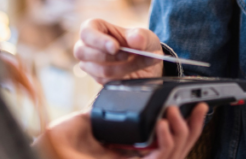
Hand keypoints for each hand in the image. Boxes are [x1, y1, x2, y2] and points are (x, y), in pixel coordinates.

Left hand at [36, 104, 208, 158]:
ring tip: (173, 112)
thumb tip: (128, 94)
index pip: (168, 143)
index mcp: (132, 153)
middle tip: (200, 106)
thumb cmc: (63, 139)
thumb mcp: (96, 119)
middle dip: (193, 128)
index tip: (196, 106)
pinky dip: (165, 141)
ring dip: (180, 132)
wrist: (46, 150)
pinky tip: (161, 124)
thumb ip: (114, 110)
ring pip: (175, 155)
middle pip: (179, 150)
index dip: (186, 126)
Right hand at [74, 19, 163, 84]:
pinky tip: (135, 70)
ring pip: (98, 70)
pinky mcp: (99, 78)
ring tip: (137, 61)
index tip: (115, 47)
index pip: (86, 32)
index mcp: (96, 28)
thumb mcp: (145, 36)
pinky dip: (124, 75)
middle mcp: (88, 46)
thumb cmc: (140, 43)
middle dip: (106, 56)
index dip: (98, 40)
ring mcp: (91, 64)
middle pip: (83, 52)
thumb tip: (136, 39)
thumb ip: (141, 36)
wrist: (146, 61)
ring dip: (121, 67)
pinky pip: (107, 81)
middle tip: (126, 56)